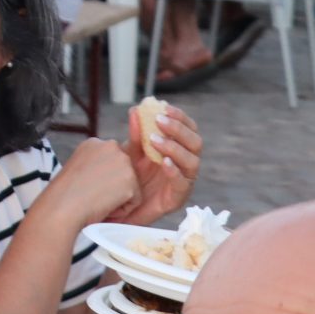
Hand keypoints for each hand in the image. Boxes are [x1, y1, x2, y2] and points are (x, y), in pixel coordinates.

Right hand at [42, 137, 142, 230]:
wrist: (61, 207)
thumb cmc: (64, 195)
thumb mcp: (77, 168)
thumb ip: (96, 165)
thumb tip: (110, 177)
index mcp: (94, 143)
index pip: (111, 162)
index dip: (100, 179)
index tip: (85, 186)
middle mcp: (111, 146)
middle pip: (124, 172)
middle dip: (113, 187)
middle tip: (92, 195)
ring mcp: (123, 162)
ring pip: (131, 186)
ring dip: (117, 198)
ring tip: (96, 200)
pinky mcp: (131, 180)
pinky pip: (135, 201)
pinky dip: (122, 210)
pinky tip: (104, 207)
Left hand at [106, 102, 200, 225]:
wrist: (118, 206)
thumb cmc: (128, 176)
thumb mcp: (131, 153)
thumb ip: (136, 134)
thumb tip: (136, 110)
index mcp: (178, 150)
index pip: (189, 129)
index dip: (180, 118)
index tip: (165, 107)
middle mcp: (185, 164)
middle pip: (195, 143)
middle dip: (179, 130)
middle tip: (159, 121)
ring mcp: (183, 182)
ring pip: (192, 162)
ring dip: (175, 148)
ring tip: (155, 140)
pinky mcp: (177, 199)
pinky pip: (183, 184)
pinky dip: (175, 171)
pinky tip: (164, 162)